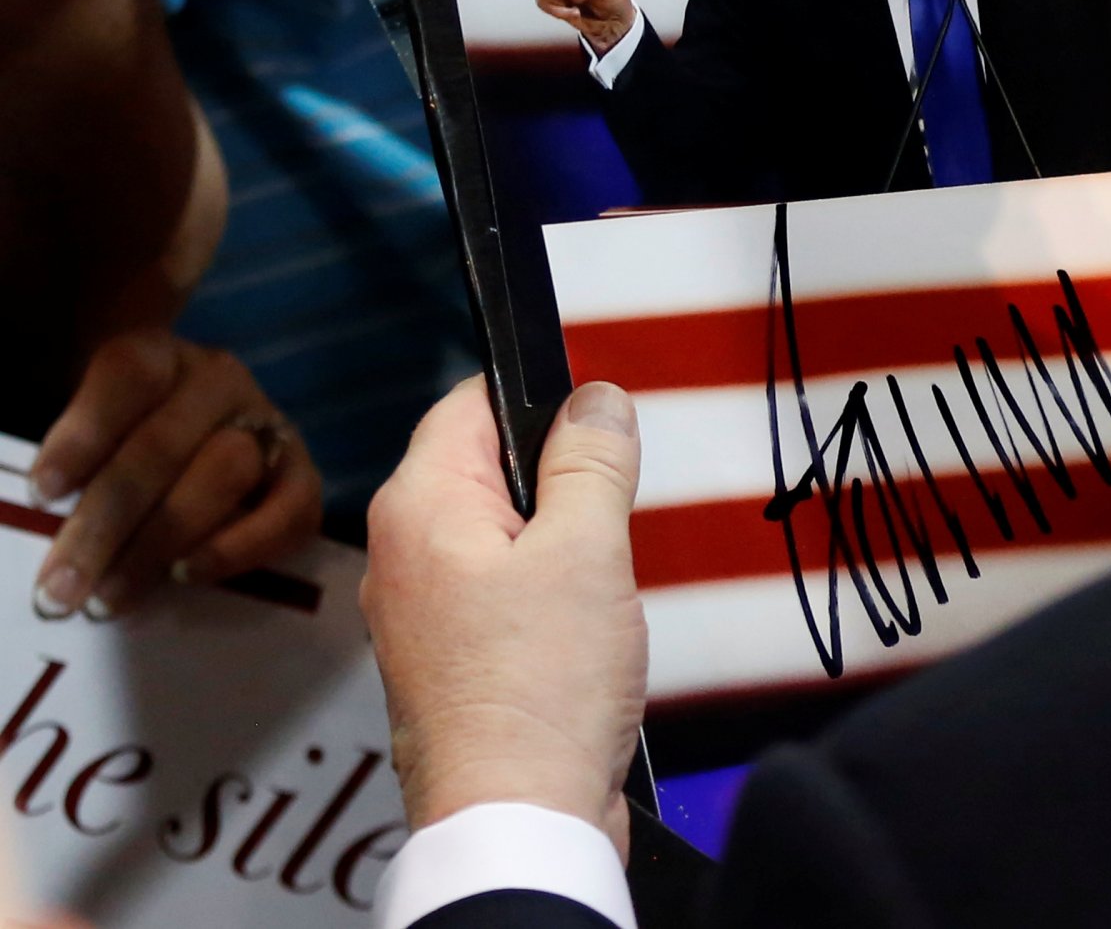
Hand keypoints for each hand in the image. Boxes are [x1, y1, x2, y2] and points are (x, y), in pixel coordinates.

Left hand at [29, 333, 319, 617]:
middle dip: (105, 524)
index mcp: (157, 357)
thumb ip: (71, 466)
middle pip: (164, 445)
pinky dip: (241, 547)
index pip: (126, 377)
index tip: (41, 494)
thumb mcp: (87, 433)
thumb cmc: (117, 442)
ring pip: (226, 472)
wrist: (192, 441)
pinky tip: (187, 574)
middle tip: (61, 589)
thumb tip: (42, 520)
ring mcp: (267, 423)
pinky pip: (291, 510)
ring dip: (161, 542)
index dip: (84, 434)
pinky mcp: (302, 473)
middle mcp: (218, 380)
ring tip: (112, 597)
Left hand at [363, 379, 647, 856]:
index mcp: (420, 508)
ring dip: (559, 550)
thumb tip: (595, 398)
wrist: (517, 820)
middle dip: (560, 487)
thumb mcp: (589, 548)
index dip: (543, 403)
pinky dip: (546, 601)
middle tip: (600, 532)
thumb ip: (592, 460)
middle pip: (490, 470)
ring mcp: (419, 613)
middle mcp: (402, 555)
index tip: (595, 436)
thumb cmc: (540, 693)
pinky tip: (577, 638)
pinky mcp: (446, 662)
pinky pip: (500, 594)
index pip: (471, 402)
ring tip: (590, 596)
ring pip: (502, 535)